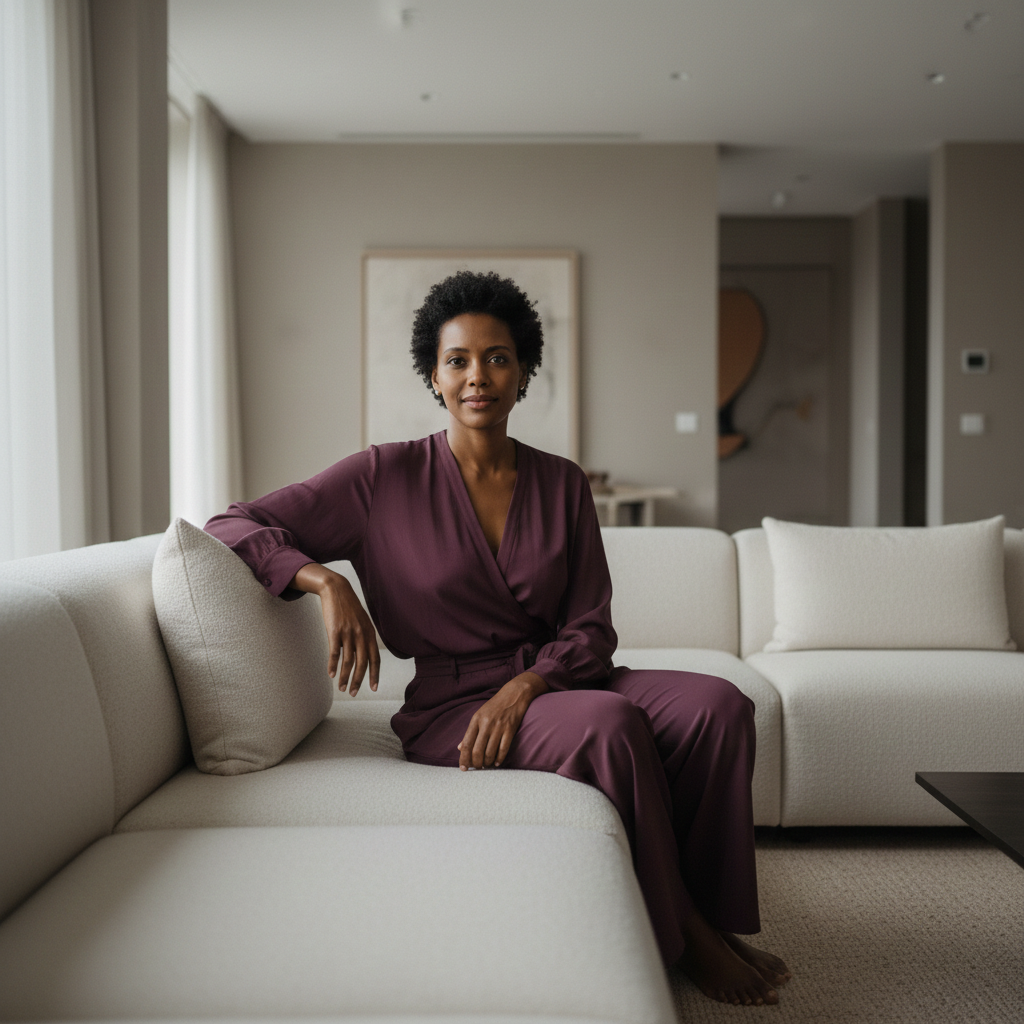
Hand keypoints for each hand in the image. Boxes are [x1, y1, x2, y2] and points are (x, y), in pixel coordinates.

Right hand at [290, 563, 379, 695]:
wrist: (336, 589)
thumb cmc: (348, 607)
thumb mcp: (362, 621)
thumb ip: (364, 636)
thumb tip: (365, 654)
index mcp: (370, 633)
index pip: (375, 659)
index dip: (374, 674)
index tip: (374, 688)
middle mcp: (361, 634)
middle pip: (362, 664)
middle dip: (359, 681)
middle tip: (354, 693)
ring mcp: (348, 633)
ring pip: (348, 662)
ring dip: (345, 677)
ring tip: (342, 688)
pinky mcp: (334, 631)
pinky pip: (334, 653)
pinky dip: (333, 665)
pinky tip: (331, 674)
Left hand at [458, 671, 548, 769]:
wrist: (514, 694)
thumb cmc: (495, 706)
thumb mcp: (479, 715)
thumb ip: (470, 732)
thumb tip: (460, 748)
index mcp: (476, 720)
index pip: (467, 743)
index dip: (464, 758)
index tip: (463, 768)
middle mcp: (486, 724)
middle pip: (477, 751)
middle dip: (475, 763)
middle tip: (476, 768)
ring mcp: (499, 727)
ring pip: (490, 752)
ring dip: (487, 763)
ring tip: (486, 765)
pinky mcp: (510, 729)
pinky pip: (503, 749)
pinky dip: (499, 759)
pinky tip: (496, 763)